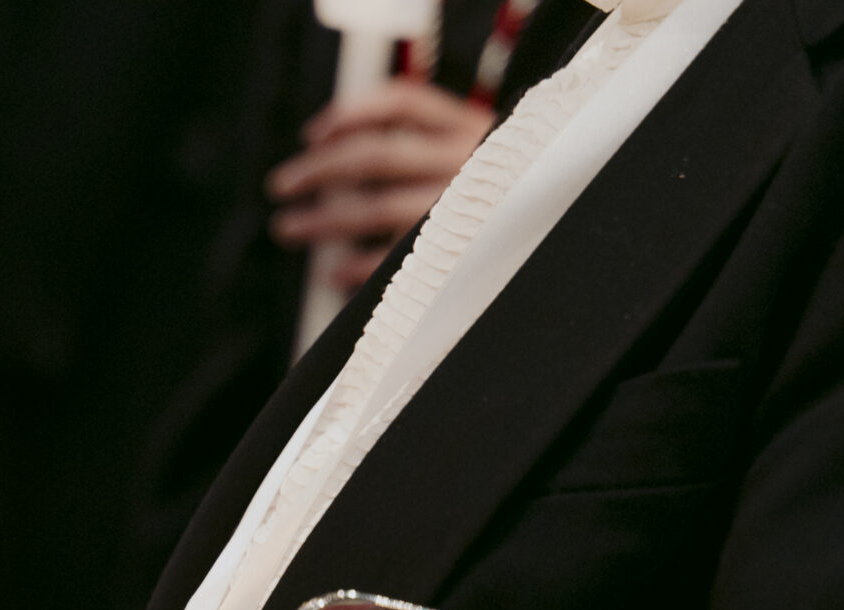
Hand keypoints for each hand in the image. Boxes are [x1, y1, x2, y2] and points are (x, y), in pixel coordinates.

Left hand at [268, 81, 494, 290]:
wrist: (561, 234)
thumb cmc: (503, 197)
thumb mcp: (477, 153)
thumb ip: (424, 144)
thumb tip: (335, 148)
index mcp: (470, 128)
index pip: (403, 101)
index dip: (351, 113)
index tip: (313, 134)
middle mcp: (466, 162)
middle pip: (376, 156)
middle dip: (318, 170)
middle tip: (282, 186)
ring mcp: (462, 210)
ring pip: (376, 207)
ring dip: (322, 221)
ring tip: (289, 228)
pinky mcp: (458, 254)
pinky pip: (393, 260)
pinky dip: (355, 267)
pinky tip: (331, 273)